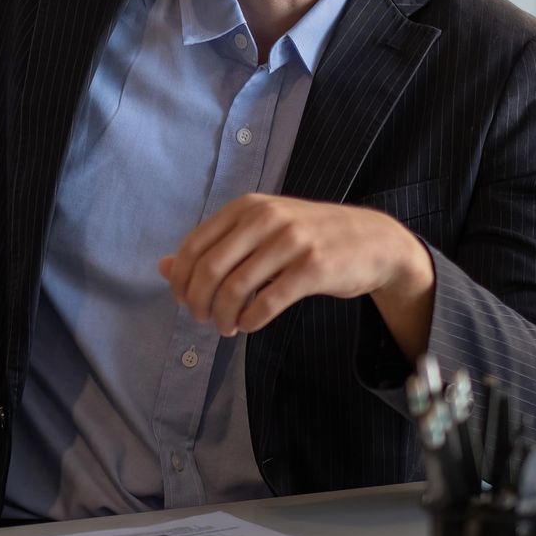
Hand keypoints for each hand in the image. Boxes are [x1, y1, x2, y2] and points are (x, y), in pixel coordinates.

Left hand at [160, 194, 432, 338]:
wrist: (373, 241)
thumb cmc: (309, 238)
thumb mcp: (259, 231)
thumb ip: (213, 246)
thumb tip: (161, 267)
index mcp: (247, 208)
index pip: (194, 246)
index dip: (180, 280)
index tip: (183, 300)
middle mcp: (266, 219)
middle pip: (209, 269)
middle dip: (197, 301)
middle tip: (202, 318)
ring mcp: (291, 242)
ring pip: (236, 288)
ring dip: (223, 315)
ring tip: (226, 327)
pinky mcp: (314, 268)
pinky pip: (268, 302)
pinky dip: (251, 320)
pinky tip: (249, 325)